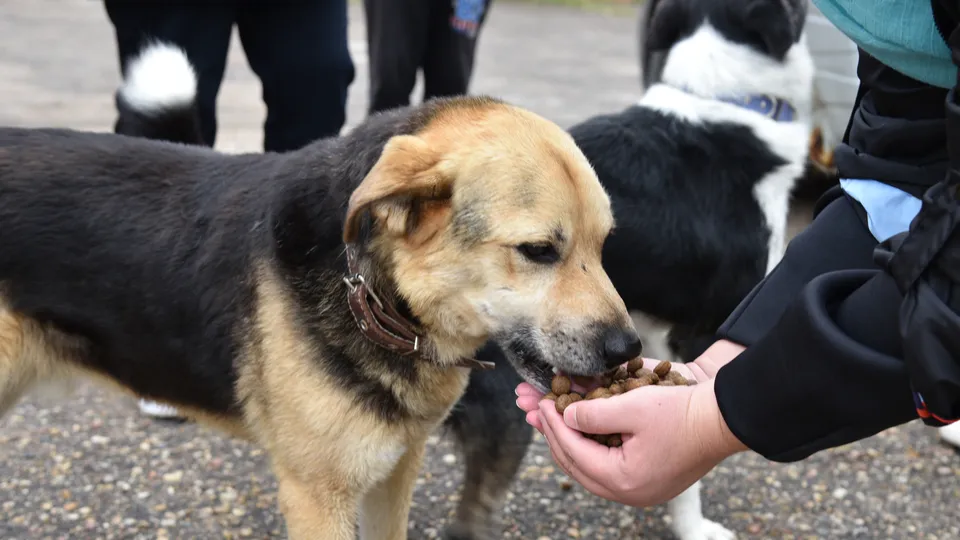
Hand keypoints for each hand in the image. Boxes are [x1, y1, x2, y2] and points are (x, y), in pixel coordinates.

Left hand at [515, 341, 747, 507]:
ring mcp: (639, 480)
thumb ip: (592, 413)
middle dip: (551, 430)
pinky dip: (591, 434)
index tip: (538, 401)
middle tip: (530, 405)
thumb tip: (565, 416)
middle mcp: (629, 487)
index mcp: (624, 481)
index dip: (552, 425)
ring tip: (542, 409)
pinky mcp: (648, 467)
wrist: (727, 414)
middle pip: (576, 461)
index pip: (574, 453)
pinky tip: (576, 413)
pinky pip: (608, 454)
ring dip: (566, 431)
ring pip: (588, 459)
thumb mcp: (631, 407)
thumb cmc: (684, 412)